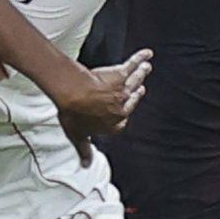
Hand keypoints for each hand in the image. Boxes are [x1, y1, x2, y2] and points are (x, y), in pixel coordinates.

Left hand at [49, 48, 150, 164]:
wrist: (73, 94)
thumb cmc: (74, 115)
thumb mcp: (78, 135)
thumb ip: (85, 150)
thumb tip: (86, 164)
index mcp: (114, 124)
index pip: (123, 120)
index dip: (124, 114)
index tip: (126, 110)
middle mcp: (122, 107)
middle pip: (132, 98)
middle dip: (137, 92)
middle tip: (141, 88)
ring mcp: (123, 91)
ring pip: (135, 81)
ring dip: (141, 74)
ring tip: (146, 68)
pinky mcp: (120, 75)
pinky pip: (132, 65)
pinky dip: (139, 58)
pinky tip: (146, 53)